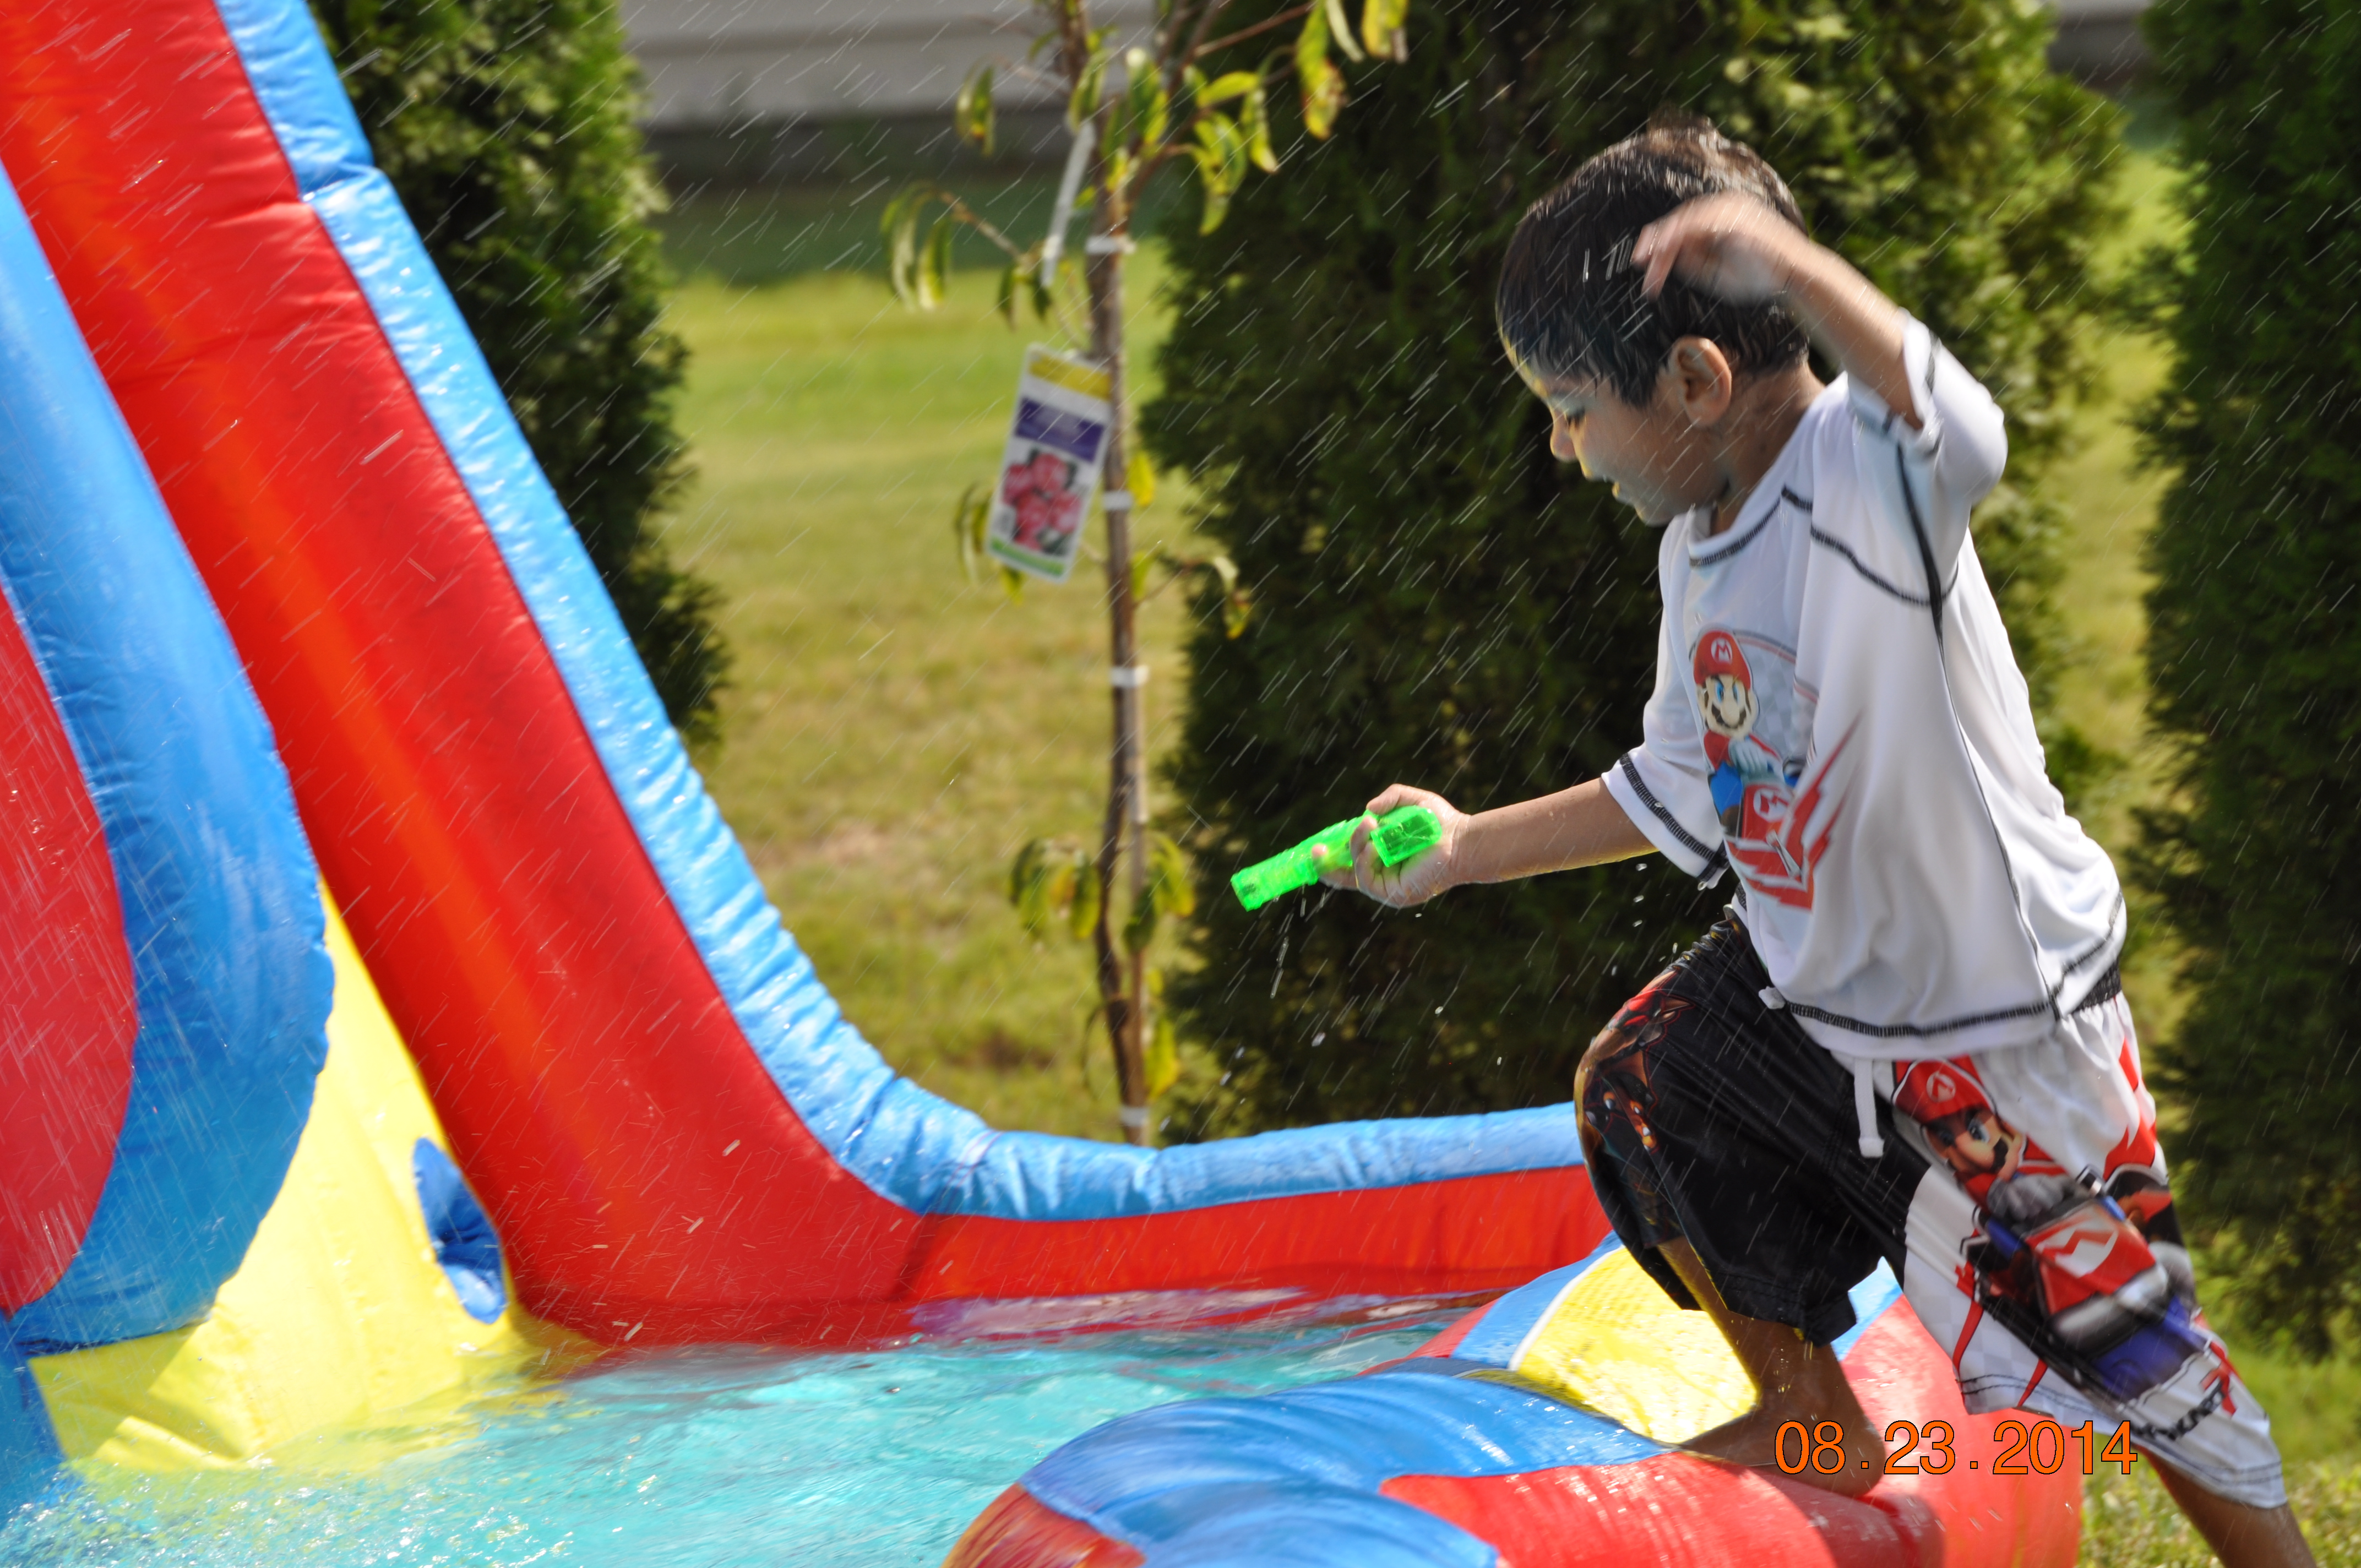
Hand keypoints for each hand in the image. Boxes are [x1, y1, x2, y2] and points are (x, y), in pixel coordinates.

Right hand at [1312, 784, 1467, 908]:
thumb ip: (1390, 798)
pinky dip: (1365, 859)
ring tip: (1369, 826)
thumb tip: (1368, 811)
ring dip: (1355, 846)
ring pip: (1354, 871)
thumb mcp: (1411, 801)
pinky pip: (1367, 879)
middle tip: (1315, 850)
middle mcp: (1382, 874)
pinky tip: (1374, 843)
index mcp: (1381, 857)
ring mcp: (1386, 886)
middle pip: (1342, 877)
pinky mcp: (1393, 894)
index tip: (1316, 846)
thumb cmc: (1439, 822)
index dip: (1329, 857)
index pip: (1348, 861)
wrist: (1461, 840)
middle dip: (1324, 865)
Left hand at [1632, 192, 1809, 306]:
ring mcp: (1734, 209)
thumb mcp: (1717, 273)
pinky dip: (1680, 236)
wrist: (1797, 280)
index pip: (1683, 225)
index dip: (1659, 242)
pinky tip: (1665, 250)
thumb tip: (1664, 257)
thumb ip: (1692, 262)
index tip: (1640, 262)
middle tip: (1637, 263)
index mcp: (1723, 217)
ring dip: (1664, 242)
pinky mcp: (1738, 218)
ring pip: (1687, 220)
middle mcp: (1727, 207)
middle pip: (1680, 220)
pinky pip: (1701, 223)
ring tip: (1647, 262)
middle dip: (1656, 243)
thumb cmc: (1761, 279)